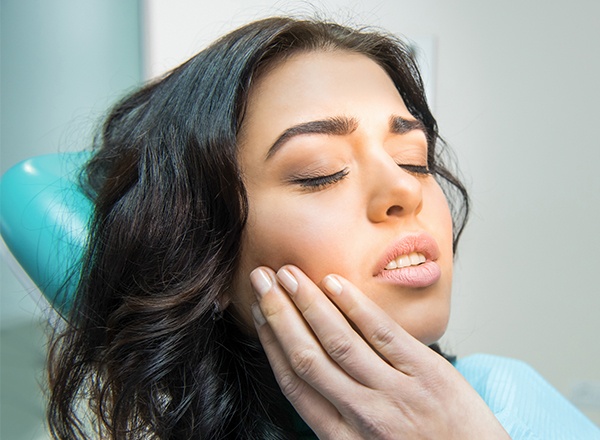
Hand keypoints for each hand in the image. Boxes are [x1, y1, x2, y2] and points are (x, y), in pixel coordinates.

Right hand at [250, 265, 510, 439]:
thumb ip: (340, 420)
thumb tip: (315, 378)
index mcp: (343, 439)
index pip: (294, 382)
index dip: (272, 343)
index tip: (261, 313)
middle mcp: (363, 416)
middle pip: (308, 356)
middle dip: (280, 313)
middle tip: (262, 279)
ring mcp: (395, 392)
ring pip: (339, 341)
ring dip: (309, 303)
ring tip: (288, 273)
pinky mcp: (426, 373)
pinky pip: (382, 333)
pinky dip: (355, 306)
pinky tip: (334, 283)